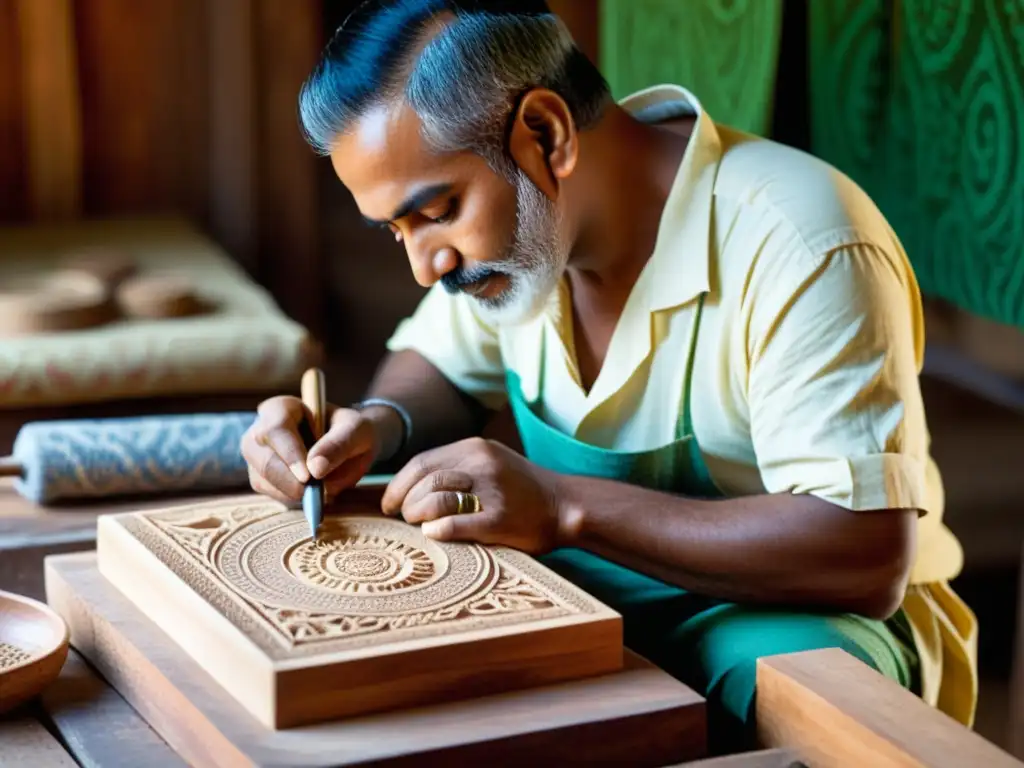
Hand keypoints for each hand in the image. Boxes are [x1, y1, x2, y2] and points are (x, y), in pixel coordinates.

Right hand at [241, 396, 378, 503]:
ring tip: (322, 490)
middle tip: (315, 494)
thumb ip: (339, 444)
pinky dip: (293, 500)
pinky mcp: (262, 478)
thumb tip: (316, 469)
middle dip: (288, 481)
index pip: (275, 429)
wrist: (351, 444)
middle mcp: (261, 430)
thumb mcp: (356, 430)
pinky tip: (312, 494)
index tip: (308, 476)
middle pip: (262, 458)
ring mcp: (257, 456)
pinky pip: (270, 494)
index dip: (289, 454)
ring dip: (292, 493)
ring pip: (262, 480)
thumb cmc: (351, 430)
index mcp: (281, 408)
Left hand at [380, 437, 574, 553]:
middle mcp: (481, 463)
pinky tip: (434, 535)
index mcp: (475, 447)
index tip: (390, 503)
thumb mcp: (492, 462)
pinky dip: (437, 531)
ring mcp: (491, 490)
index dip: (398, 484)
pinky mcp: (499, 519)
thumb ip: (458, 466)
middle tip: (403, 518)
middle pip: (423, 480)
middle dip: (403, 502)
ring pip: (433, 500)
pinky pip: (454, 524)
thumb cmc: (524, 490)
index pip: (421, 462)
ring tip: (419, 526)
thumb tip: (413, 485)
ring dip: (417, 516)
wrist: (567, 505)